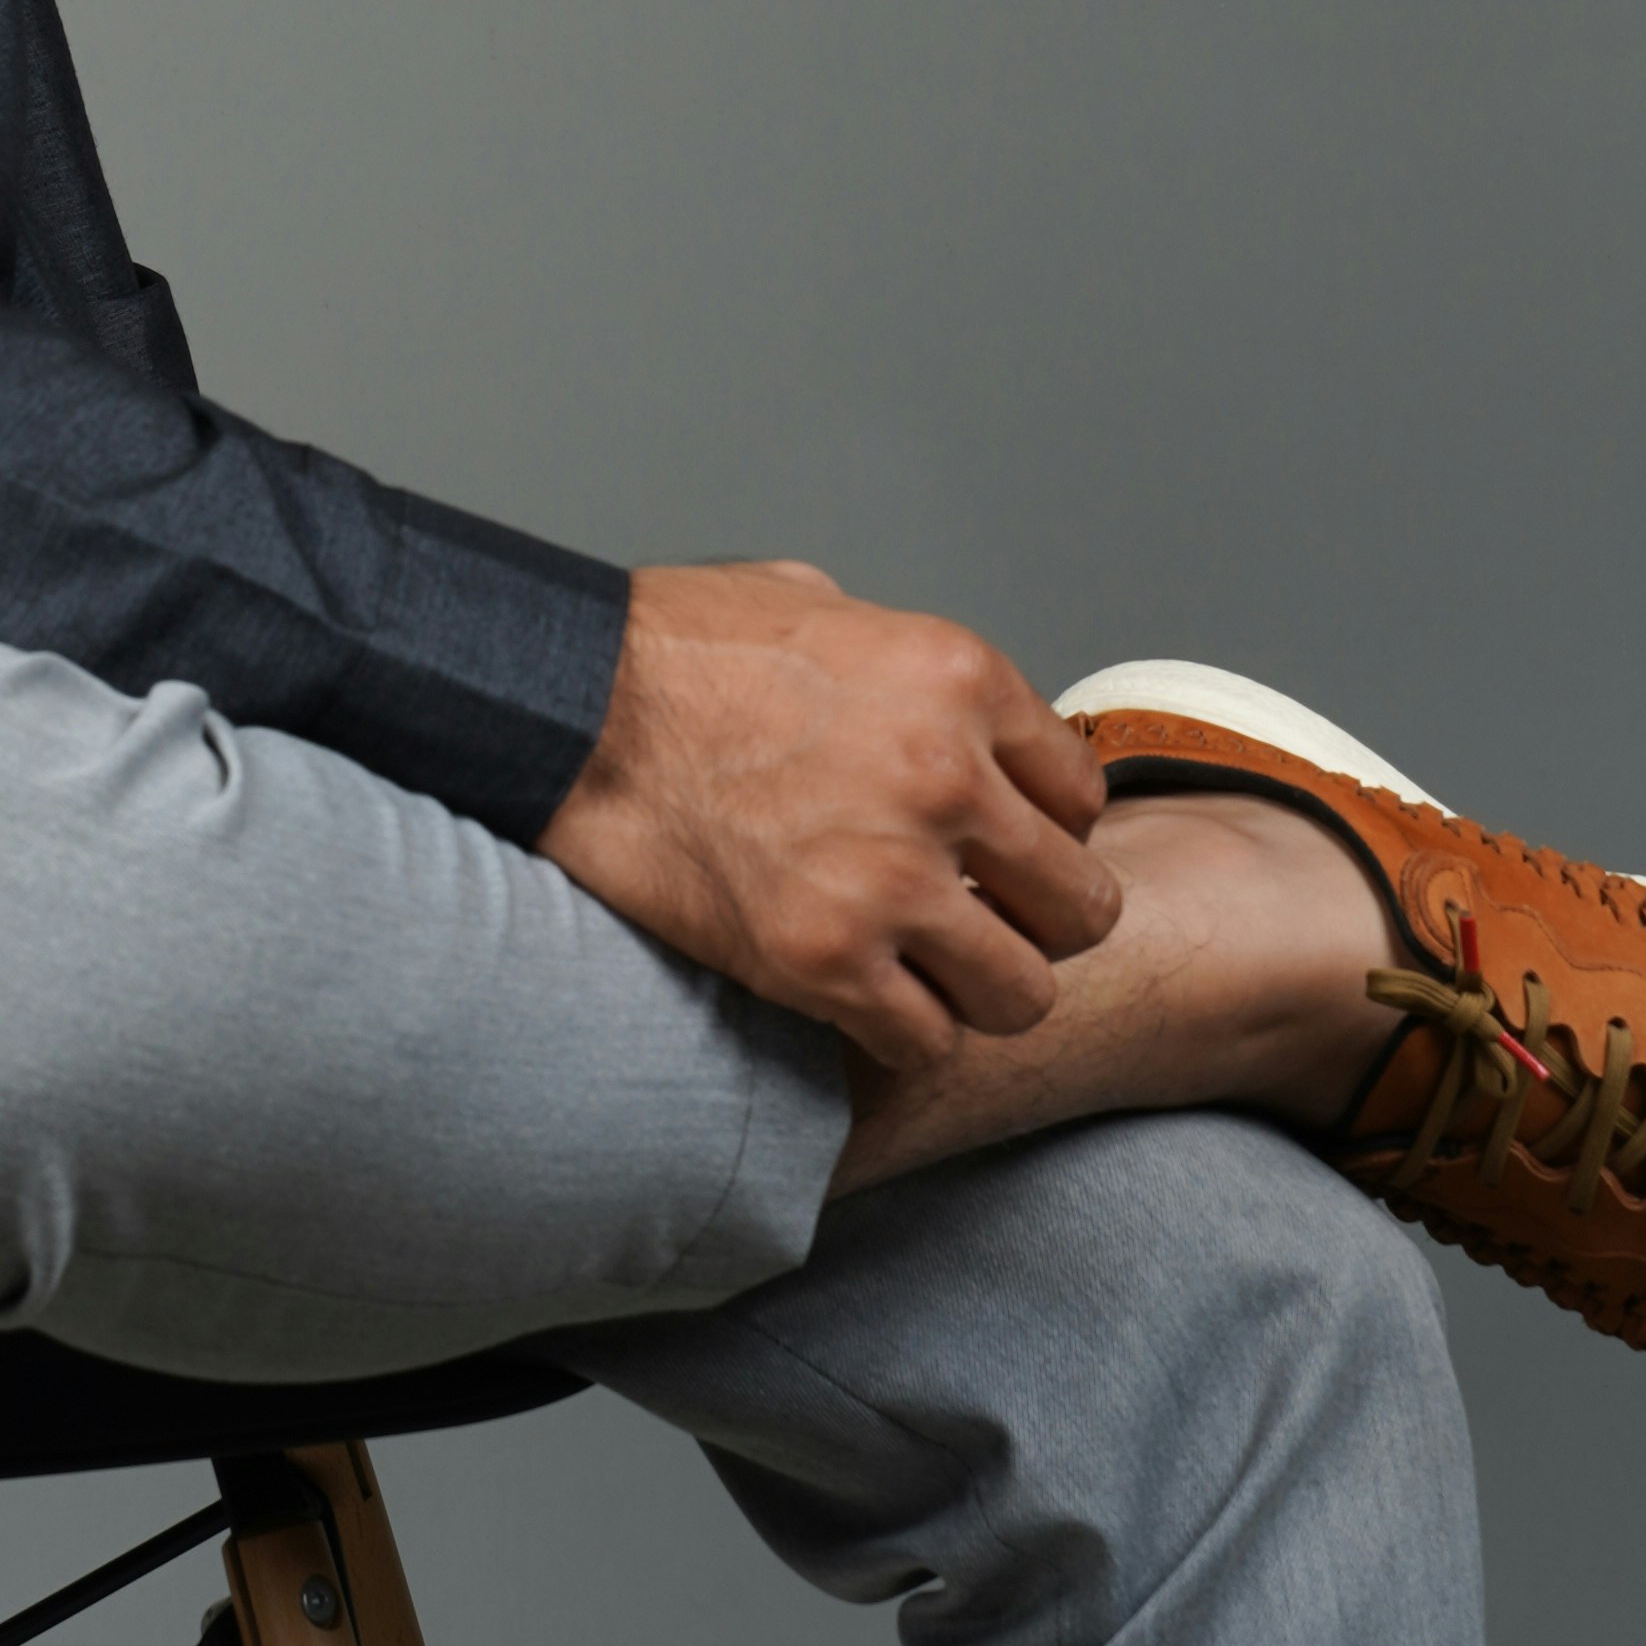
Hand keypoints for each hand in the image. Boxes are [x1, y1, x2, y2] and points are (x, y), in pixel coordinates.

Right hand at [537, 559, 1119, 1069]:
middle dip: (1034, 922)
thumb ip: (900, 662)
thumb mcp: (817, 604)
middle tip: (980, 921)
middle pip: (1079, 907)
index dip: (1044, 832)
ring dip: (979, 991)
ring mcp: (889, 878)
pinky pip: (926, 1041)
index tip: (1001, 848)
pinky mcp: (821, 958)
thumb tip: (927, 706)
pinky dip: (901, 1032)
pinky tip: (861, 998)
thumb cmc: (672, 649)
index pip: (1081, 796)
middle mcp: (947, 780)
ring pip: (1022, 994)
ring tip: (929, 973)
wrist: (565, 707)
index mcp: (958, 679)